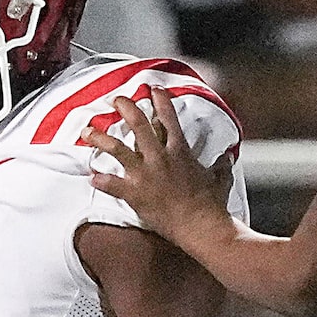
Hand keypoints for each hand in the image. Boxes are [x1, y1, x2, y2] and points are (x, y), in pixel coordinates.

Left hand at [85, 87, 232, 243]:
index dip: (160, 100)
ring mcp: (145, 175)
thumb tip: (228, 158)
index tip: (153, 89)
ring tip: (87, 131)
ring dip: (100, 138)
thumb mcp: (221, 179)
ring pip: (117, 148)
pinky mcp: (135, 194)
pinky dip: (101, 181)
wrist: (202, 227)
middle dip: (125, 107)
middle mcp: (160, 158)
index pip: (168, 118)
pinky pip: (111, 184)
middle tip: (116, 100)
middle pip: (137, 124)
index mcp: (180, 151)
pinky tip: (92, 177)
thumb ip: (222, 166)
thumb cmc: (212, 204)